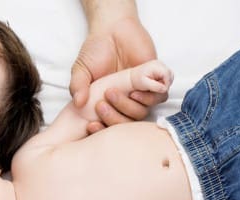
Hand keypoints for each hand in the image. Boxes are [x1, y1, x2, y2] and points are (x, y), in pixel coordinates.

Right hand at [70, 16, 165, 132]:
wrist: (113, 30)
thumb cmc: (95, 51)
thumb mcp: (81, 70)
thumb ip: (78, 86)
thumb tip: (78, 103)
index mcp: (109, 104)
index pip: (110, 126)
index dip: (103, 129)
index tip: (92, 125)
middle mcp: (126, 101)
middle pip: (127, 123)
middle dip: (116, 118)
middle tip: (103, 103)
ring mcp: (141, 91)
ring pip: (144, 112)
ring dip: (133, 106)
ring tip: (124, 93)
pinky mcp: (155, 79)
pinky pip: (161, 95)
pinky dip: (153, 94)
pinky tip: (138, 88)